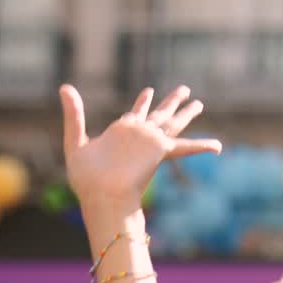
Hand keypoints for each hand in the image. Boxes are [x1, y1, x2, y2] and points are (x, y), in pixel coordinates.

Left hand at [59, 83, 221, 210]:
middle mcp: (139, 136)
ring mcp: (150, 143)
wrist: (100, 196)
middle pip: (159, 114)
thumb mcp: (75, 140)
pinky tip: (218, 147)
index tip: (149, 91)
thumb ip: (73, 114)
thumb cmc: (86, 179)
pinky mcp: (160, 150)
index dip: (142, 102)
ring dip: (186, 112)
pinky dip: (202, 147)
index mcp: (121, 134)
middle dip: (171, 102)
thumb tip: (64, 86)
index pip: (135, 113)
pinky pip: (186, 146)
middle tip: (185, 90)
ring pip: (173, 122)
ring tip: (199, 102)